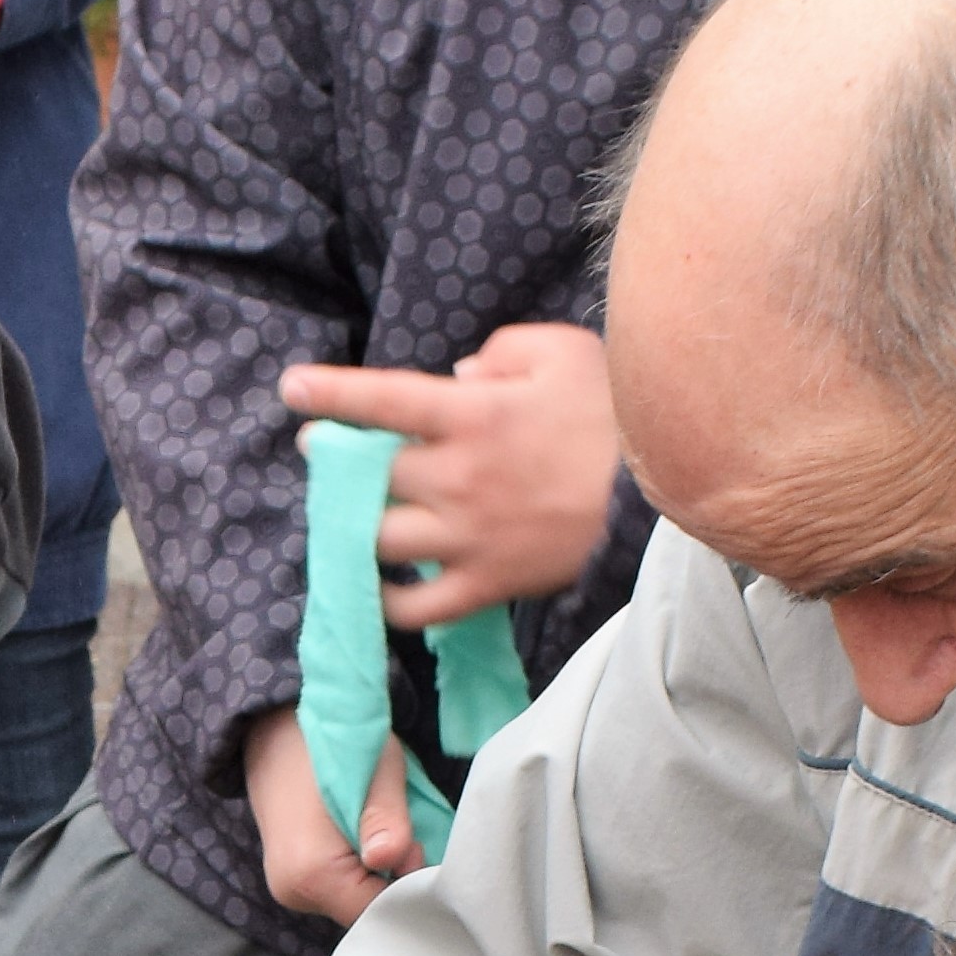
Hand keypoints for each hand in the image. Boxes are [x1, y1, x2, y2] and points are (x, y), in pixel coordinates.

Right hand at [238, 702, 412, 933]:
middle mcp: (294, 892)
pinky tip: (360, 835)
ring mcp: (288, 889)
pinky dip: (359, 870)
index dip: (409, 885)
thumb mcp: (375, 771)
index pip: (381, 912)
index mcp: (312, 874)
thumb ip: (388, 822)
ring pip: (354, 901)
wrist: (274, 725)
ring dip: (376, 873)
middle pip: (367, 911)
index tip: (418, 848)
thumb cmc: (329, 742)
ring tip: (376, 828)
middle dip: (394, 879)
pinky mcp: (291, 879)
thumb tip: (396, 862)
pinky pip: (339, 889)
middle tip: (401, 833)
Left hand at [280, 325, 625, 623]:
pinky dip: (388, 600)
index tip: (292, 389)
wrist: (663, 492)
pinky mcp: (486, 582)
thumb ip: (503, 350)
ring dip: (353, 528)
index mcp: (471, 415)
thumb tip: (462, 371)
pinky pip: (416, 605)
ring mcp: (468, 536)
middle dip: (337, 463)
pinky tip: (378, 586)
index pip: (382, 400)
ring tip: (347, 517)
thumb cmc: (613, 415)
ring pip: (378, 539)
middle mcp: (458, 478)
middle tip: (329, 456)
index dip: (331, 394)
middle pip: (368, 476)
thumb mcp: (564, 352)